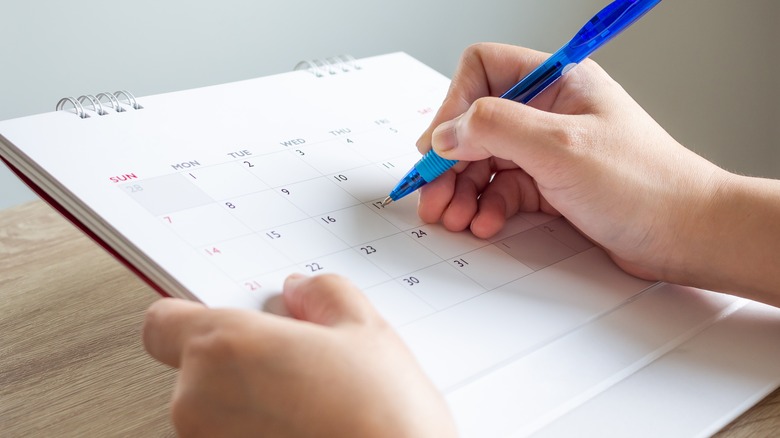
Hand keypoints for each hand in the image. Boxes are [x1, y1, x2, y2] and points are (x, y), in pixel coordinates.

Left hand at [143, 274, 456, 436]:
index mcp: (225, 347)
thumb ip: (323, 295)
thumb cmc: (383, 422)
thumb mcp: (366, 331)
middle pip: (197, 364)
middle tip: (297, 357)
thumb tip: (304, 291)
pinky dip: (259, 430)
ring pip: (217, 406)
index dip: (193, 314)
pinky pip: (231, 435)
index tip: (224, 315)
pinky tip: (309, 426)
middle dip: (242, 358)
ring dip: (252, 398)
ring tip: (312, 400)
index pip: (162, 322)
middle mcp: (199, 401)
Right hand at [416, 43, 729, 284]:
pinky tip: (485, 223)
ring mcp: (548, 150)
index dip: (453, 106)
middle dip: (449, 161)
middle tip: (430, 194)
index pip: (482, 70)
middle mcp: (548, 111)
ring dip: (462, 189)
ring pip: (485, 161)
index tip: (438, 146)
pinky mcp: (551, 185)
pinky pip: (503, 190)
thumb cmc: (645, 184)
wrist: (687, 235)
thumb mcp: (560, 147)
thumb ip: (494, 129)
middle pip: (475, 124)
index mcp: (555, 81)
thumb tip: (446, 132)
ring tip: (452, 216)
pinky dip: (488, 207)